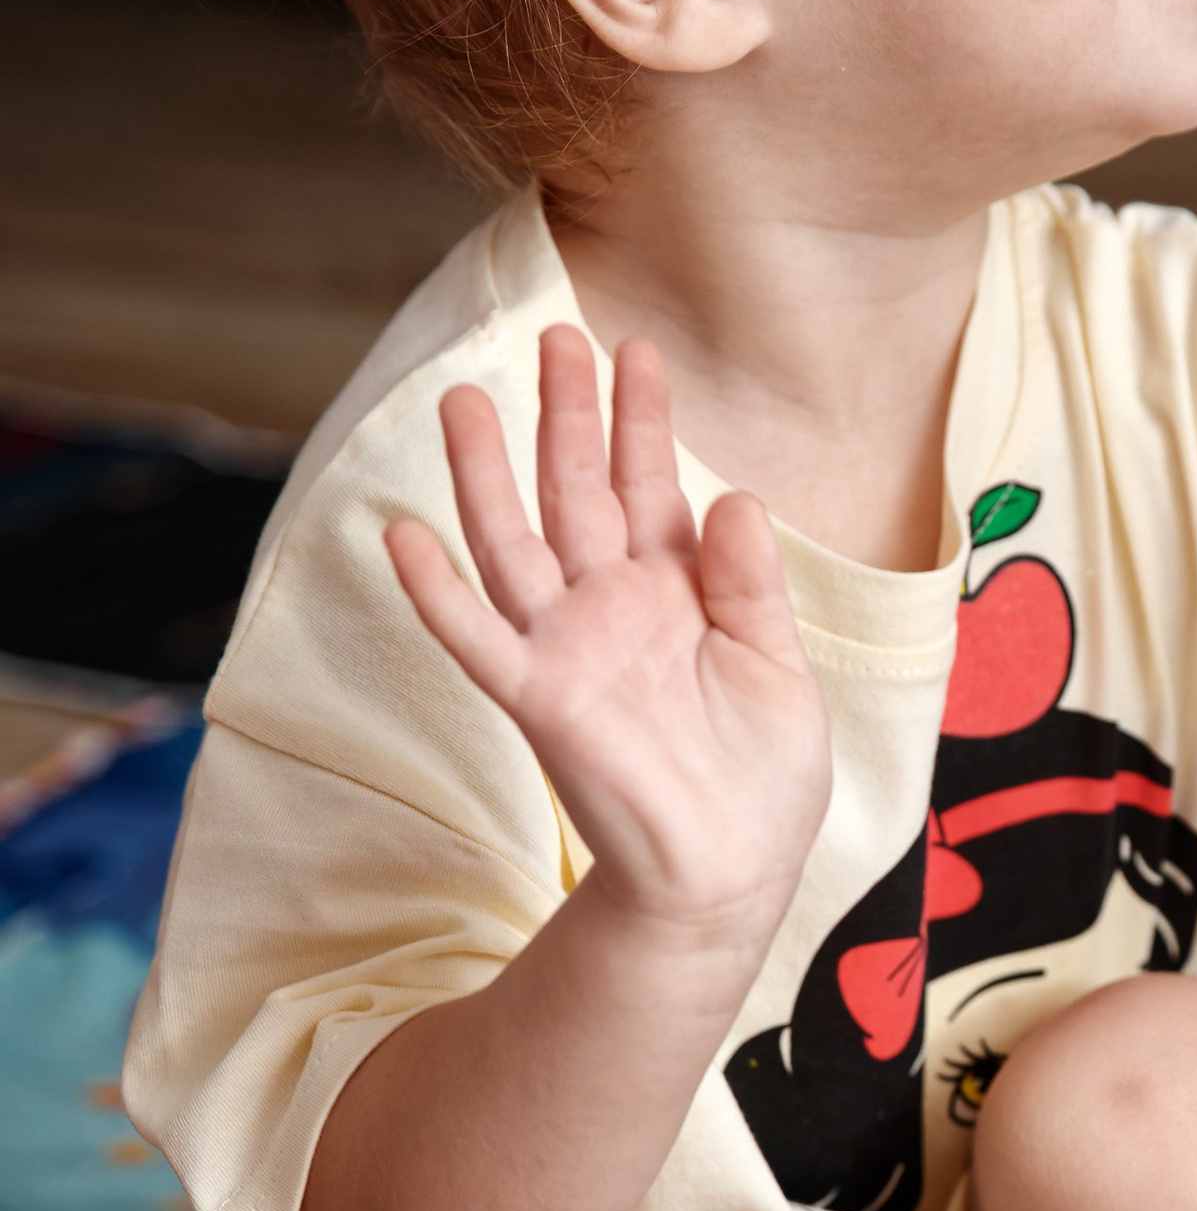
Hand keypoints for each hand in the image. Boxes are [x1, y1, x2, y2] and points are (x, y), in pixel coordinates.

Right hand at [386, 325, 829, 944]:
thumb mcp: (779, 666)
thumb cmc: (760, 781)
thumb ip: (751, 583)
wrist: (730, 875)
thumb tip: (737, 494)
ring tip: (462, 398)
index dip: (640, 419)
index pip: (649, 485)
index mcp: (675, 593)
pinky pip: (477, 639)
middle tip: (555, 335)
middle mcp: (612, 609)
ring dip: (484, 474)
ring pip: (514, 542)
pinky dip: (438, 592)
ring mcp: (568, 649)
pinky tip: (404, 535)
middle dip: (565, 415)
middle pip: (576, 492)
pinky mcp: (539, 700)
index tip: (637, 349)